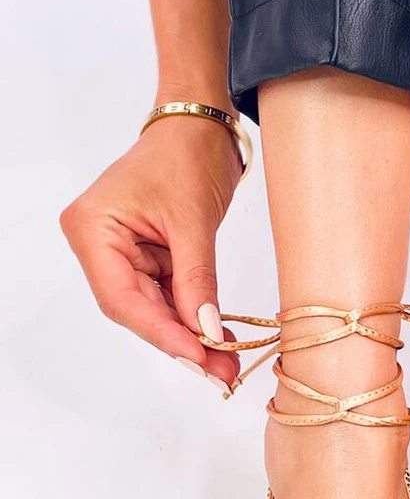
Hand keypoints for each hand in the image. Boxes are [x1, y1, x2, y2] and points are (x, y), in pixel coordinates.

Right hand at [60, 113, 243, 388]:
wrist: (199, 126)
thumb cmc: (186, 155)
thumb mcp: (194, 222)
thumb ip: (197, 281)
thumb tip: (208, 332)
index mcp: (93, 228)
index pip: (122, 298)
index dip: (161, 333)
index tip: (198, 357)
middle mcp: (98, 245)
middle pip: (136, 310)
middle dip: (181, 340)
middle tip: (220, 372)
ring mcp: (120, 253)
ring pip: (154, 310)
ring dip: (190, 335)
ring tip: (226, 364)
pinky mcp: (145, 258)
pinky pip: (168, 297)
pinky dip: (193, 316)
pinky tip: (219, 337)